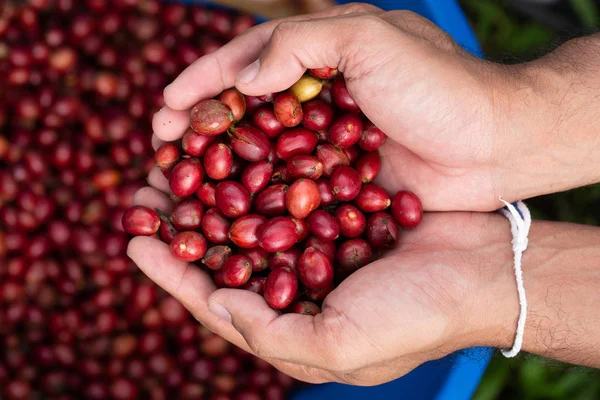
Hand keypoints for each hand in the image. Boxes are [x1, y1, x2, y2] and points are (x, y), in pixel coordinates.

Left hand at [128, 183, 516, 384]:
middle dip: (182, 229)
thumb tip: (217, 301)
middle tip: (143, 196)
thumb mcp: (340, 347)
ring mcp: (316, 246)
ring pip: (249, 220)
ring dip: (211, 195)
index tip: (133, 244)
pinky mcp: (337, 211)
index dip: (173, 275)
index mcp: (291, 325)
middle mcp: (297, 286)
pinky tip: (235, 151)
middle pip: (224, 257)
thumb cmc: (415, 317)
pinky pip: (284, 193)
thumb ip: (273, 335)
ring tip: (174, 168)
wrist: (483, 272)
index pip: (215, 301)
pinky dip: (256, 175)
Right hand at [153, 4, 599, 211]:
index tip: (164, 109)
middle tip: (157, 153)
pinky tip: (226, 217)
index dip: (200, 85)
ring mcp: (323, 147)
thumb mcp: (369, 38)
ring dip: (215, 172)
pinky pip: (285, 191)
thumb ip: (300, 44)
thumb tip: (241, 80)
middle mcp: (313, 103)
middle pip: (240, 115)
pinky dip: (254, 202)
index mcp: (316, 59)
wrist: (496, 142)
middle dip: (196, 132)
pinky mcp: (337, 185)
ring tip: (177, 189)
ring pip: (255, 157)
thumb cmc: (439, 85)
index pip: (243, 66)